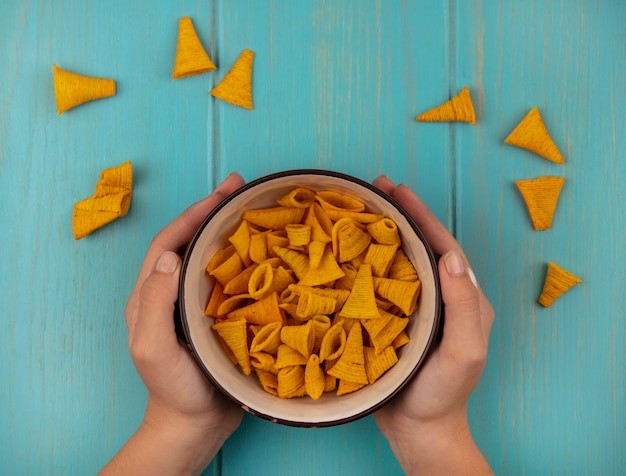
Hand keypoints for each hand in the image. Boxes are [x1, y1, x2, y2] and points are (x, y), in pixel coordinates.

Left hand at [101, 173, 245, 474]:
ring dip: (229, 228)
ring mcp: (195, 302)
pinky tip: (265, 249)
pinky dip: (245, 257)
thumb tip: (170, 256)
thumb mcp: (154, 349)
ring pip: (210, 255)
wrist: (196, 424)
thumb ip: (155, 304)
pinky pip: (230, 276)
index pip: (169, 243)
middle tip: (241, 187)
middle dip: (212, 211)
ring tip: (254, 207)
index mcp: (151, 294)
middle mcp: (172, 292)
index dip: (192, 215)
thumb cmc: (174, 389)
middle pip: (190, 240)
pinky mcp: (218, 313)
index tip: (220, 195)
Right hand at [372, 176, 494, 474]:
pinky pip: (379, 282)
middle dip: (399, 213)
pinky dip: (364, 261)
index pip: (442, 245)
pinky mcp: (392, 319)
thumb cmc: (443, 394)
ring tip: (357, 209)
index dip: (420, 214)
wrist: (419, 430)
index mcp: (462, 296)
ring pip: (398, 259)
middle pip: (419, 244)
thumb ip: (463, 305)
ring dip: (380, 232)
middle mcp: (440, 295)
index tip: (396, 189)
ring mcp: (415, 307)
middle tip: (373, 187)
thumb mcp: (462, 352)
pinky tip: (345, 252)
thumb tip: (451, 255)